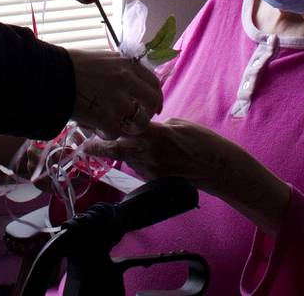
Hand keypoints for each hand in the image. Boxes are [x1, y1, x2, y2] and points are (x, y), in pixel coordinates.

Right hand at [67, 48, 164, 137]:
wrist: (51, 75)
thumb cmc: (71, 65)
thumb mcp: (102, 60)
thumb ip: (120, 70)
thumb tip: (131, 83)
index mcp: (126, 64)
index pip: (153, 82)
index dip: (155, 97)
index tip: (153, 106)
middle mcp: (127, 80)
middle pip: (151, 103)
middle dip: (147, 115)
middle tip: (137, 122)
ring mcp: (118, 100)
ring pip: (138, 122)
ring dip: (128, 127)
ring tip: (114, 126)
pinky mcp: (107, 118)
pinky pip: (115, 133)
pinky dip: (106, 134)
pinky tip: (95, 127)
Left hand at [84, 118, 228, 190]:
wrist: (219, 170)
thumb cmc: (202, 141)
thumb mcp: (177, 123)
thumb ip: (153, 124)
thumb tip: (138, 123)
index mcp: (153, 134)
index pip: (121, 129)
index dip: (101, 128)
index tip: (85, 128)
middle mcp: (148, 154)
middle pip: (116, 148)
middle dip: (100, 145)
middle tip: (86, 141)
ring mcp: (150, 170)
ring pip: (126, 158)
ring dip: (120, 151)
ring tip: (118, 142)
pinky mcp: (154, 181)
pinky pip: (138, 167)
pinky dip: (135, 160)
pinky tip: (142, 154)